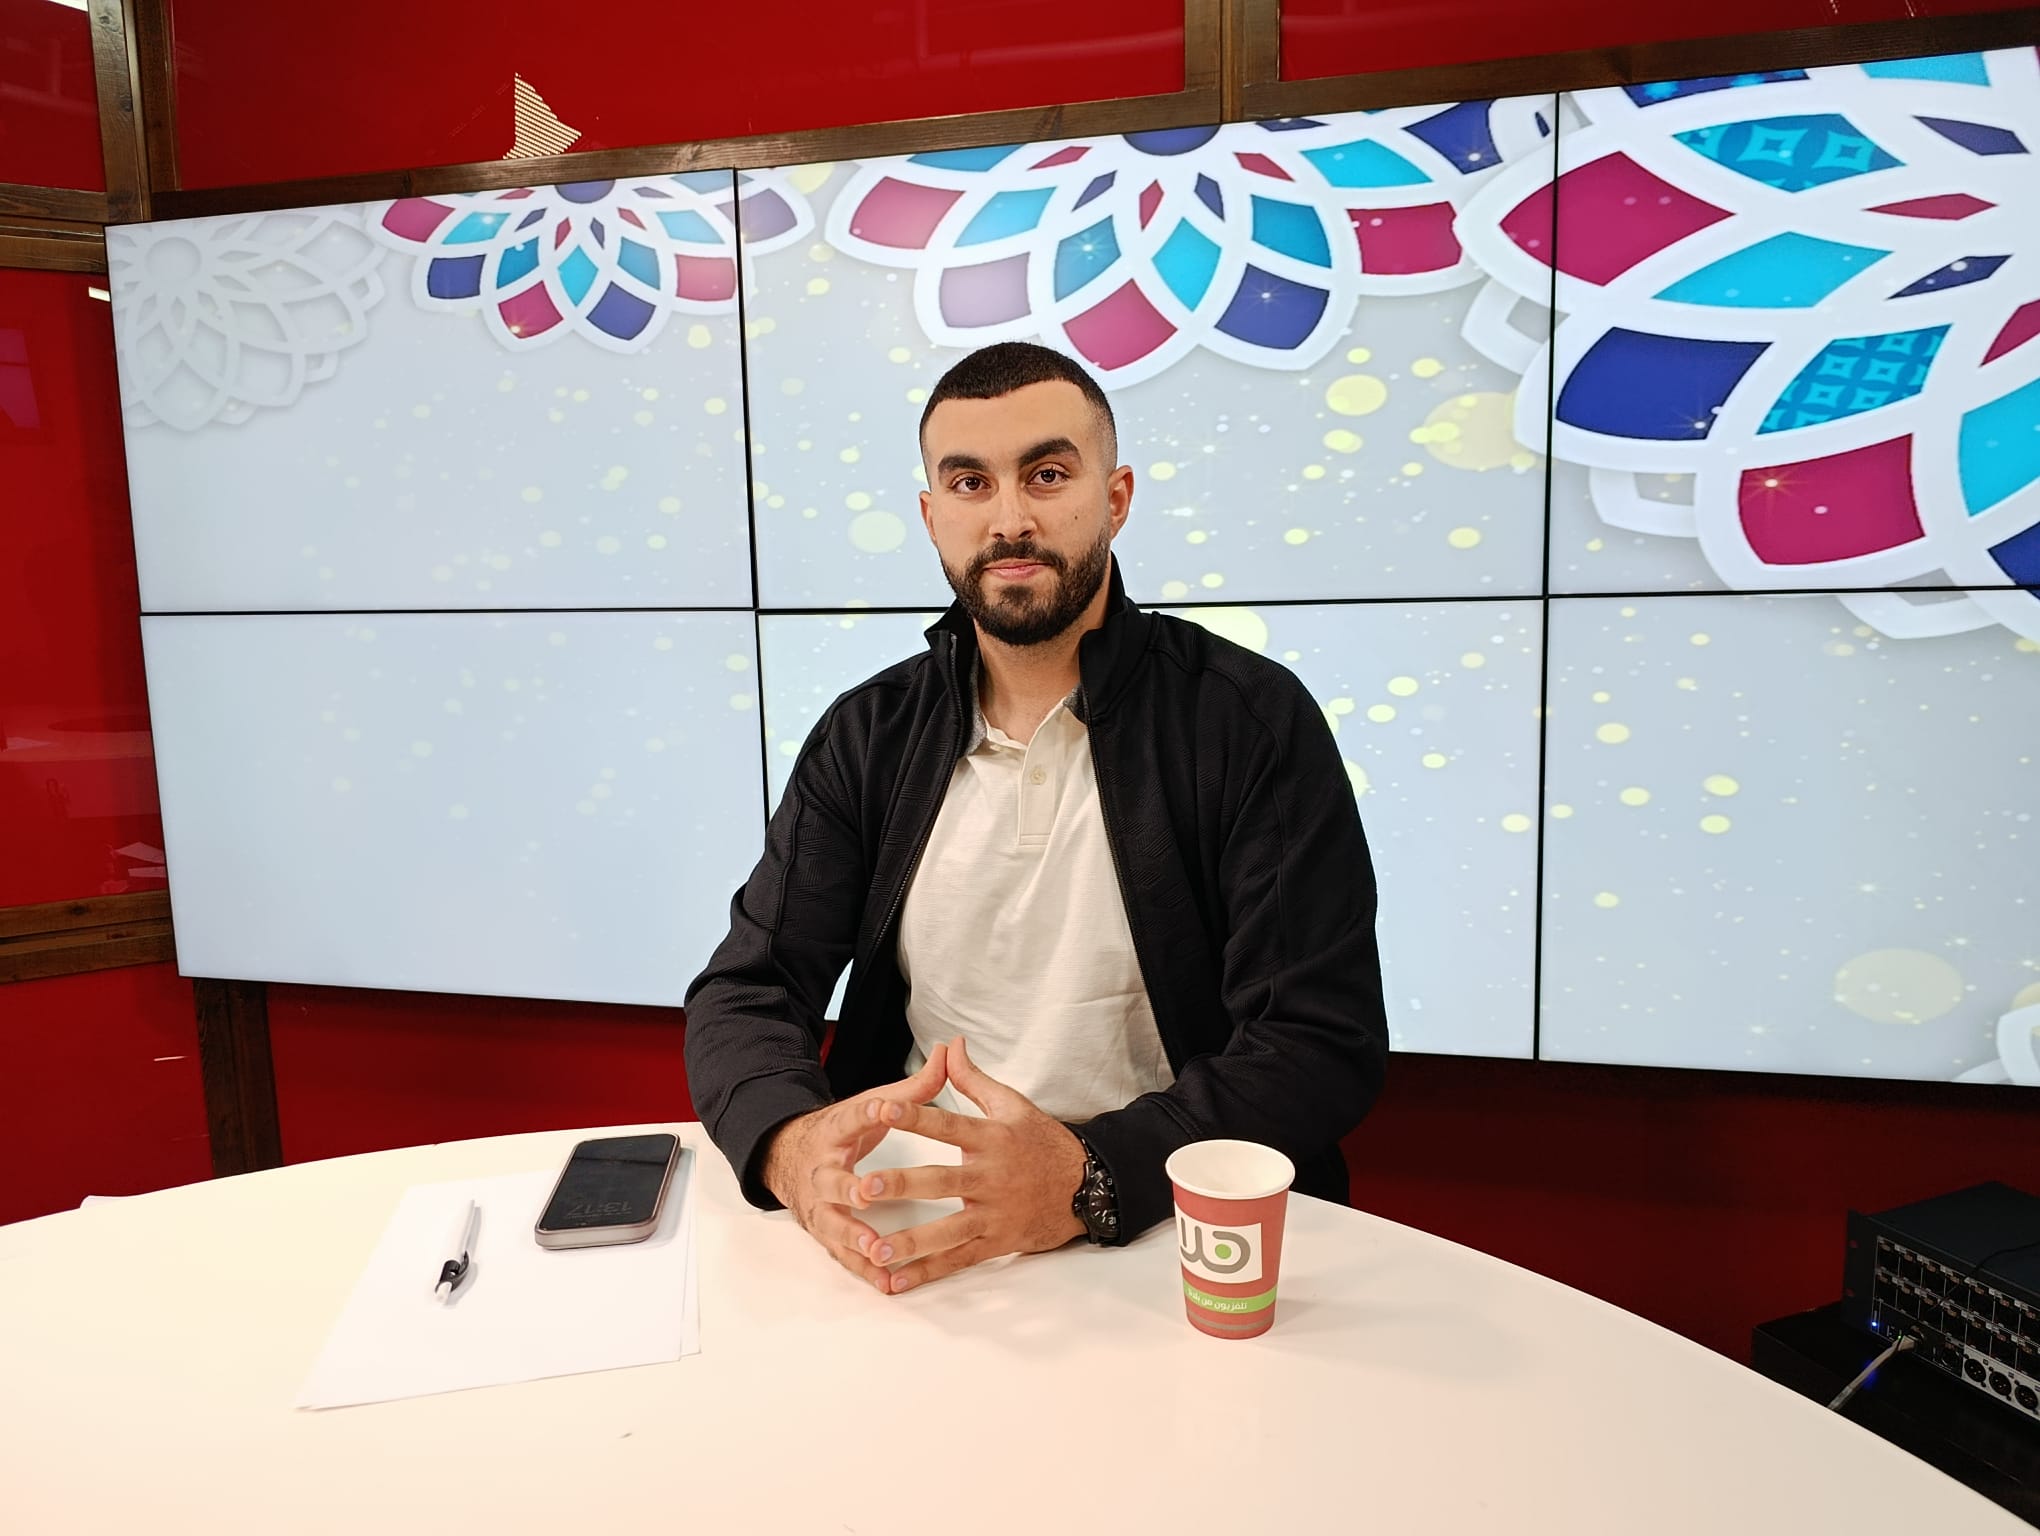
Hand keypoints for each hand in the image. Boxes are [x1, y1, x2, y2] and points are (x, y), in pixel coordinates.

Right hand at [761, 1044, 949, 1294]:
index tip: (879, 1108)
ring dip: (854, 1237)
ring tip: (877, 1248)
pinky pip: (843, 1255)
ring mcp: (819, 1205)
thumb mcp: (870, 1104)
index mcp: (834, 1132)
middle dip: (848, 1187)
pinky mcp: (824, 1232)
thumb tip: (951, 1050)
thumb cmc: (842, 1132)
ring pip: (834, 1224)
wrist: (788, 1157)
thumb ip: (912, 1087)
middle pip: (833, 1180)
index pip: (848, 1119)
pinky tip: (887, 1281)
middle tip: (867, 1192)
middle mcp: (821, 1170)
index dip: (864, 1114)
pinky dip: (863, 1269)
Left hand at [855, 1036, 1085, 1294]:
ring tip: (874, 1247)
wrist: (1087, 1187)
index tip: (881, 1109)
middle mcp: (991, 1178)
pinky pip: (958, 1261)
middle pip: (940, 1182)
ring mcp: (994, 1215)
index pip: (947, 1125)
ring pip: (947, 1231)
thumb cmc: (1044, 1142)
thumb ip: (973, 1080)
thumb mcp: (1012, 1105)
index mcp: (992, 1139)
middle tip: (864, 1187)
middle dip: (902, 1185)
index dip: (914, 1116)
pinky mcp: (996, 1243)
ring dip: (910, 1241)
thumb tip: (950, 1045)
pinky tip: (895, 1282)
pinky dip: (927, 1273)